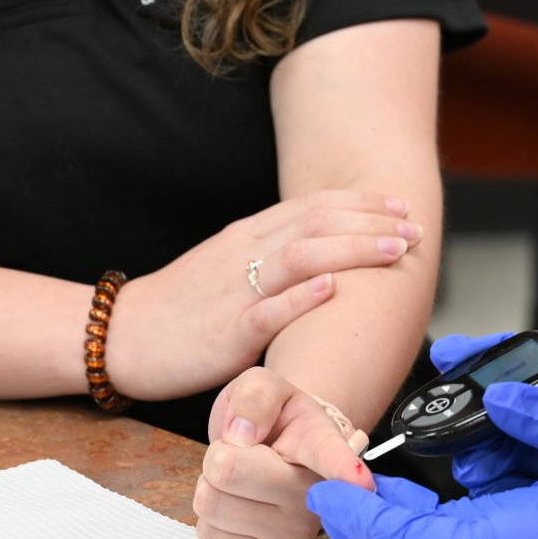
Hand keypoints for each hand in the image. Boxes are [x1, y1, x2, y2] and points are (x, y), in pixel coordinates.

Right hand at [104, 192, 420, 402]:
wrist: (125, 335)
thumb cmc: (182, 306)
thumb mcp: (228, 264)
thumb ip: (271, 253)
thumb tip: (324, 252)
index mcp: (247, 235)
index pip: (311, 205)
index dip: (359, 203)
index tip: (399, 205)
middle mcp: (245, 253)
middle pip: (315, 222)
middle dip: (371, 223)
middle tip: (413, 228)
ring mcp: (236, 290)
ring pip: (300, 257)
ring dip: (353, 249)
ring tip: (392, 248)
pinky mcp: (227, 332)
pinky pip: (267, 310)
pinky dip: (302, 295)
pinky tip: (332, 286)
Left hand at [194, 366, 375, 538]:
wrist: (278, 456)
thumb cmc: (276, 422)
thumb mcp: (266, 387)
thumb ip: (255, 395)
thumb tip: (240, 436)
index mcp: (322, 444)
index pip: (332, 456)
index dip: (344, 470)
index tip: (362, 484)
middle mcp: (316, 494)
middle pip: (228, 469)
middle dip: (220, 453)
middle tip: (245, 452)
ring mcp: (295, 534)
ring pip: (210, 502)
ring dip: (213, 484)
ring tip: (244, 479)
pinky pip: (207, 534)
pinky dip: (211, 516)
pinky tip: (240, 506)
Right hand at [433, 332, 537, 515]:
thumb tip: (503, 396)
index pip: (533, 363)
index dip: (489, 358)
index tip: (449, 355)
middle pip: (513, 408)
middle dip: (481, 417)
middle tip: (455, 427)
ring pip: (509, 445)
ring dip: (485, 452)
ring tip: (474, 466)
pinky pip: (517, 478)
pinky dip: (498, 481)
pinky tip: (487, 487)